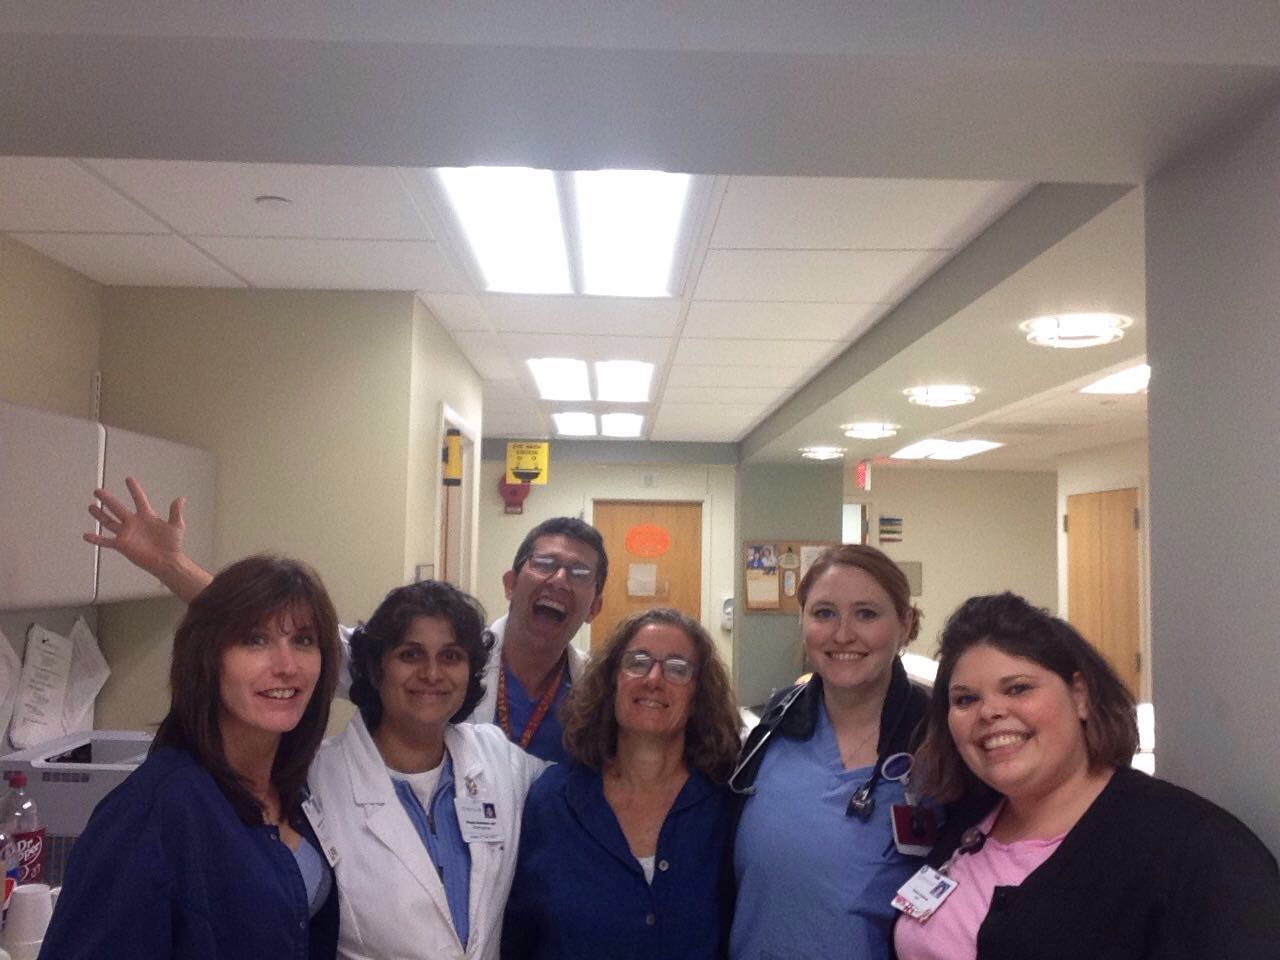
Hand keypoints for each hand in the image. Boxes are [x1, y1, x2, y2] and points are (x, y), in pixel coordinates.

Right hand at [85, 476, 210, 600]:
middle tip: (98, 491)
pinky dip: (96, 539)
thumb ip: (176, 512)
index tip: (128, 479)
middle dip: (108, 499)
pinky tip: (86, 535)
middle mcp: (134, 523)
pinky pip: (106, 541)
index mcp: (147, 516)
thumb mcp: (176, 526)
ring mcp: (126, 533)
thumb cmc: (172, 545)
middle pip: (118, 508)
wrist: (167, 561)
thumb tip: (181, 498)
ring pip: (109, 521)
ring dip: (100, 514)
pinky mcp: (122, 544)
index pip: (139, 499)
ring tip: (91, 506)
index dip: (134, 489)